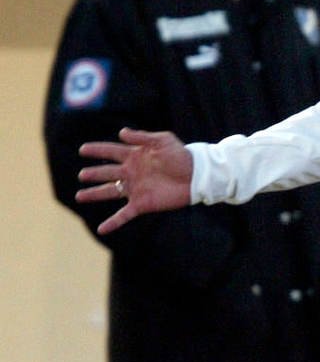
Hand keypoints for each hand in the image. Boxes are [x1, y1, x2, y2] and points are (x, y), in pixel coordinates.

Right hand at [76, 127, 193, 233]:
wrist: (197, 176)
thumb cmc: (181, 156)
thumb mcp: (163, 140)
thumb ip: (142, 136)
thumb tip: (121, 132)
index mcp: (134, 155)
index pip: (110, 152)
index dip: (97, 150)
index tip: (82, 150)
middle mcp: (131, 172)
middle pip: (107, 173)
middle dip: (93, 174)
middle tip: (81, 175)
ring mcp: (136, 189)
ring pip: (110, 192)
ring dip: (95, 194)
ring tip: (79, 196)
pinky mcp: (142, 204)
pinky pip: (124, 214)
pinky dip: (113, 222)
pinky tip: (102, 229)